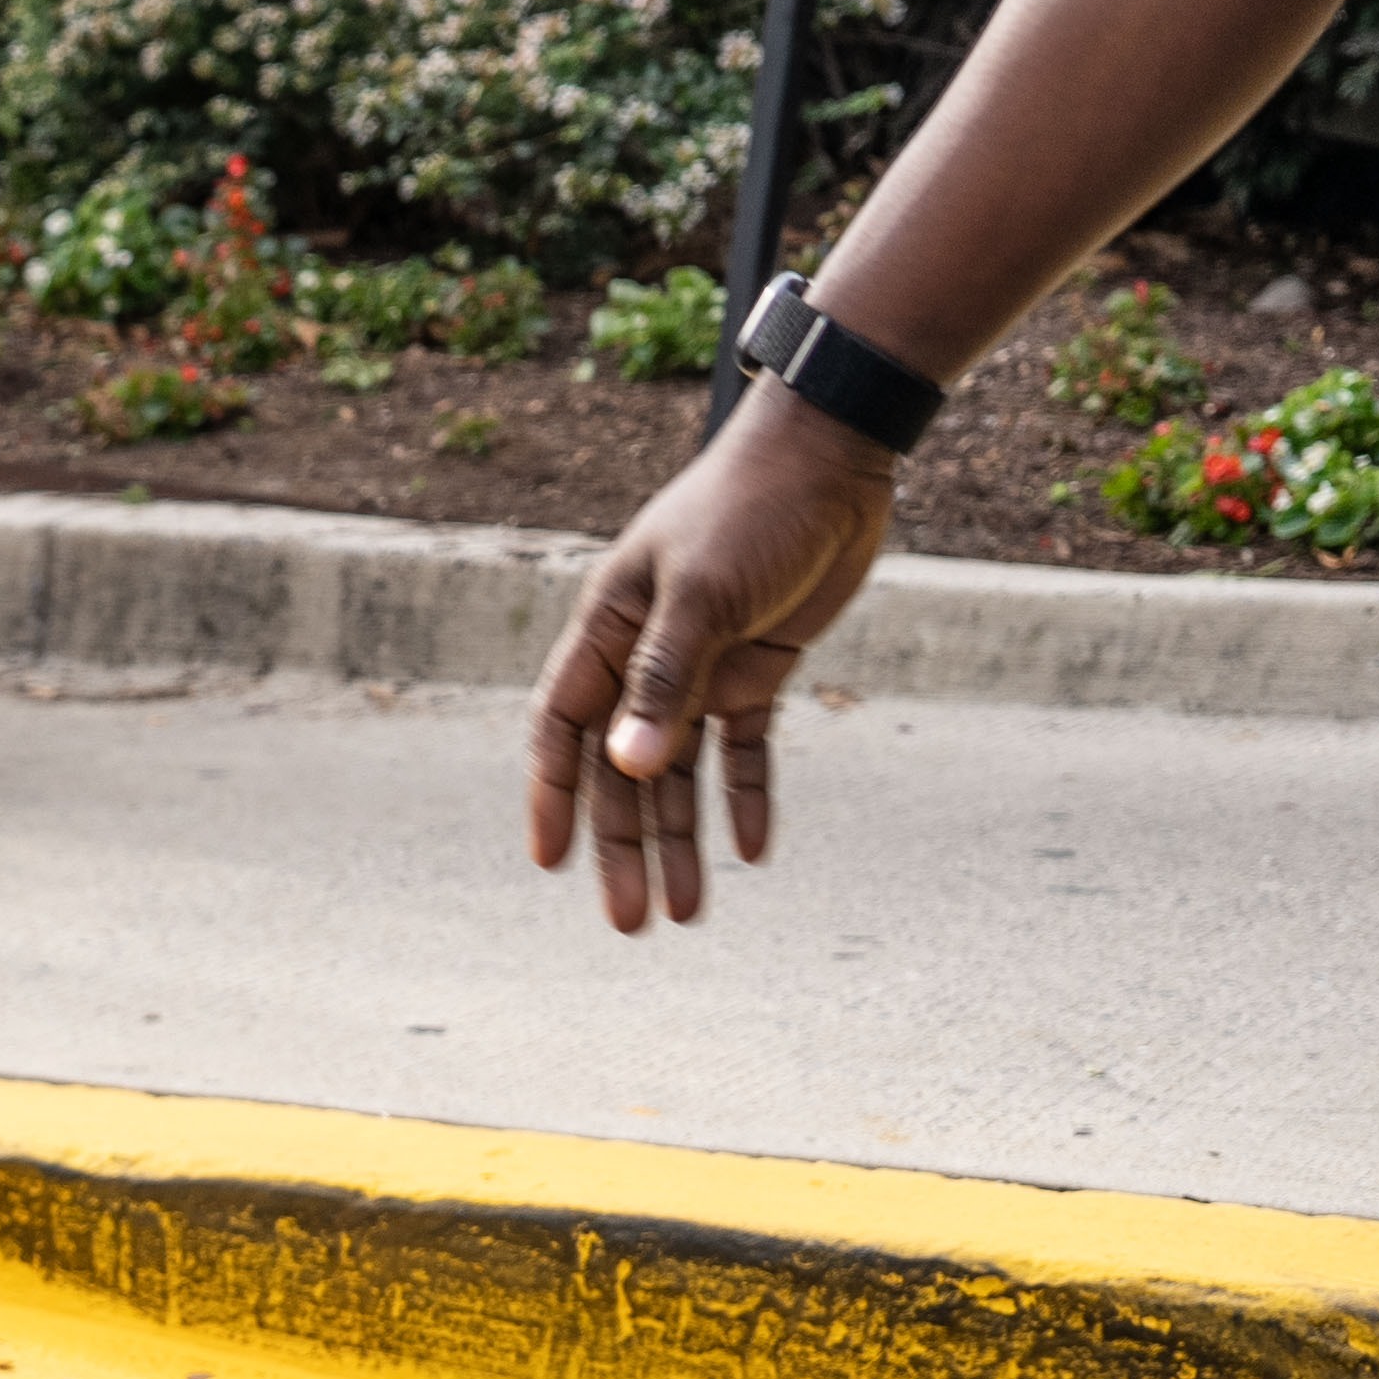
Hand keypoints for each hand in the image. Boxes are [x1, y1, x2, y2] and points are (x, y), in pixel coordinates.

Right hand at [522, 376, 903, 930]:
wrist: (829, 457)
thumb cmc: (748, 508)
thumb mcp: (702, 594)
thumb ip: (664, 680)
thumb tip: (629, 767)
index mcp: (607, 631)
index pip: (563, 729)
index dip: (553, 798)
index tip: (549, 863)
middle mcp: (644, 657)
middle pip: (624, 771)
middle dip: (624, 847)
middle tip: (631, 921)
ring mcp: (702, 666)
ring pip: (682, 773)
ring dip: (683, 839)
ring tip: (689, 912)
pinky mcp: (758, 668)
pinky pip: (745, 750)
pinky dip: (747, 797)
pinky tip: (753, 853)